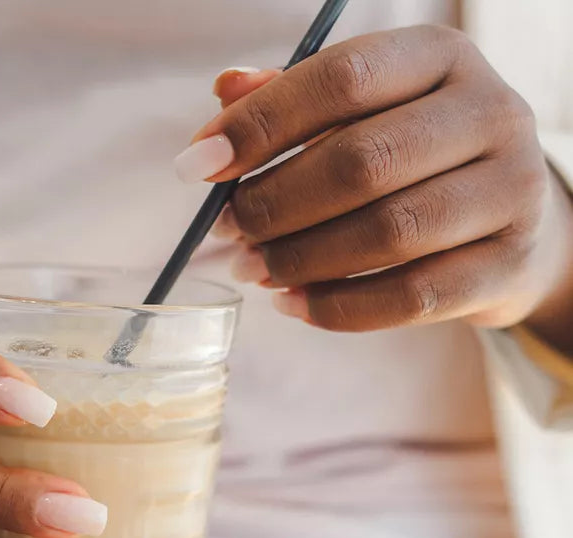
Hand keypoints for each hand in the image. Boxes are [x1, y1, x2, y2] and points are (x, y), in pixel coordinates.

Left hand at [176, 26, 572, 350]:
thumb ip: (294, 98)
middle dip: (273, 203)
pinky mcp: (508, 264)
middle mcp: (490, 112)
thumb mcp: (363, 111)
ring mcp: (512, 190)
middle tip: (227, 232)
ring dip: (300, 259)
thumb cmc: (414, 158)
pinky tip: (292, 304)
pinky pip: (410, 297)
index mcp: (441, 57)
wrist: (510, 222)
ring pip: (387, 233)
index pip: (342, 78)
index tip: (198, 167)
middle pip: (362, 162)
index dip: (260, 125)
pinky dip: (337, 308)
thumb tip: (225, 92)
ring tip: (252, 270)